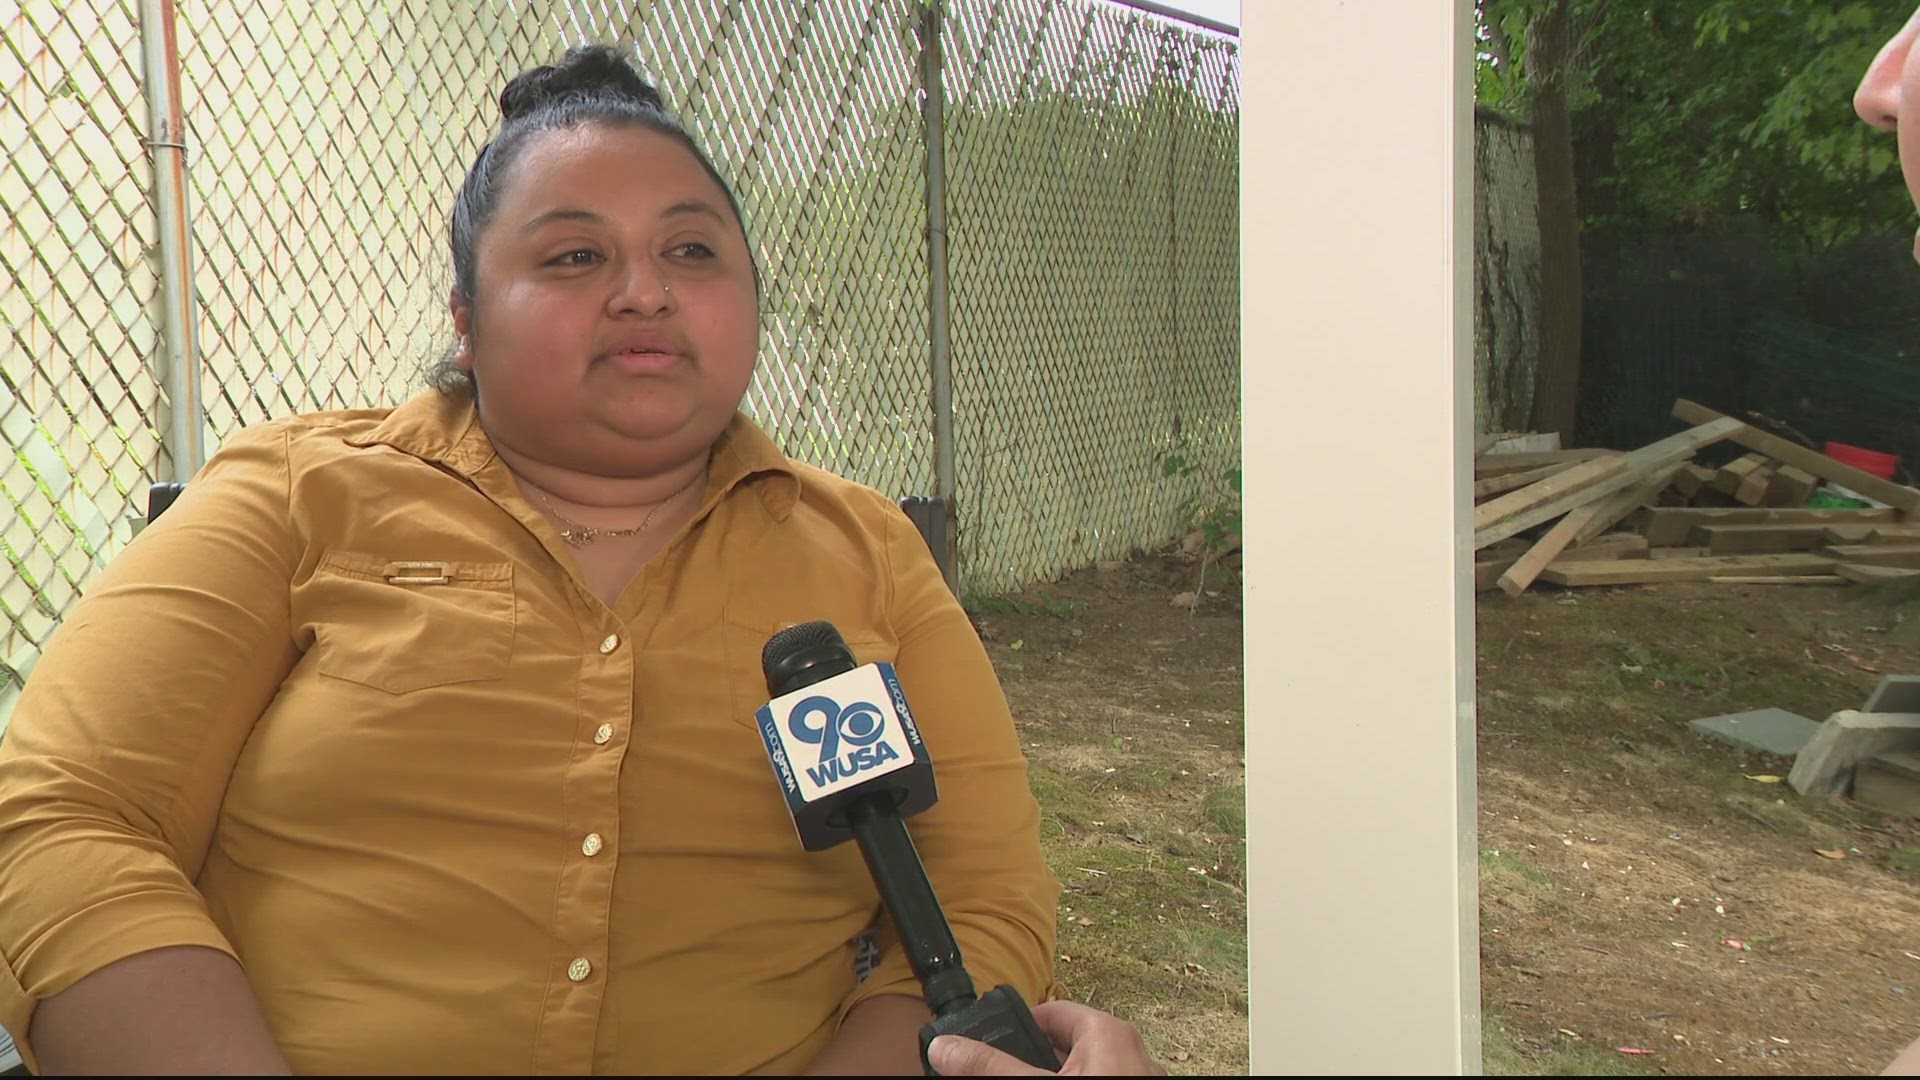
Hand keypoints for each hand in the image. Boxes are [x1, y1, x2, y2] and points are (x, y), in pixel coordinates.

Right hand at [926, 1000, 1166, 1074]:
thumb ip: (991, 1068)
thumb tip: (947, 1047)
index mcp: (1108, 1033)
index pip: (1049, 1013)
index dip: (1013, 1029)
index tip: (986, 1046)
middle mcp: (1129, 1053)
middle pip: (1062, 1047)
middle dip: (1028, 1063)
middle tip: (1000, 1073)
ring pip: (1079, 1072)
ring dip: (1048, 1077)